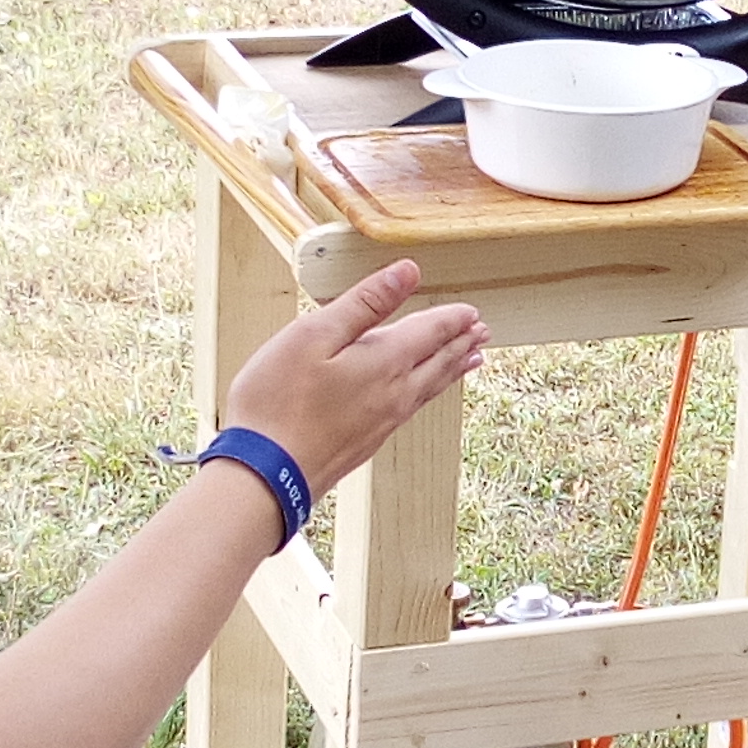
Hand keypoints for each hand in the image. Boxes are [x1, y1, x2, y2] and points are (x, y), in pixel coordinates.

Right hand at [221, 259, 487, 491]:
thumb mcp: (315, 334)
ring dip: (451, 370)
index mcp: (386, 363)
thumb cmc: (278, 400)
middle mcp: (395, 395)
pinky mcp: (367, 443)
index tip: (471, 311)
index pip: (431, 332)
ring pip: (429, 388)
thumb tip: (408, 272)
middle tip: (482, 333)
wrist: (265, 475)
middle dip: (461, 343)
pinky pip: (412, 408)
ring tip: (468, 361)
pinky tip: (418, 395)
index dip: (452, 318)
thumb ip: (365, 302)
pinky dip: (428, 392)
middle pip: (438, 362)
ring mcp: (383, 423)